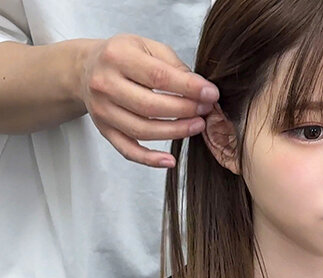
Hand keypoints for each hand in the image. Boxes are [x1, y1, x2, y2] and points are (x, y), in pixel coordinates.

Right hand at [78, 34, 218, 167]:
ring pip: (142, 130)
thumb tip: (200, 89)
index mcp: (117, 57)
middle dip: (184, 110)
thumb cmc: (124, 56)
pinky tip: (170, 160)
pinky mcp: (104, 130)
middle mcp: (105, 84)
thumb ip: (174, 65)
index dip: (189, 88)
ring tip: (197, 126)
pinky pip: (127, 150)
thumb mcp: (147, 46)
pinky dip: (149, 159)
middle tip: (206, 110)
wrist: (86, 68)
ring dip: (174, 132)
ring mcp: (102, 110)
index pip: (158, 76)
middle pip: (150, 106)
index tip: (211, 94)